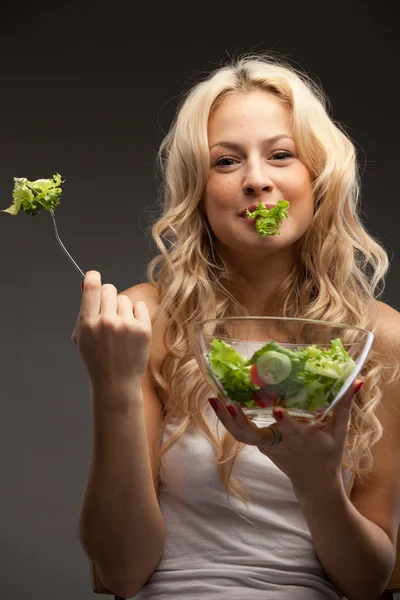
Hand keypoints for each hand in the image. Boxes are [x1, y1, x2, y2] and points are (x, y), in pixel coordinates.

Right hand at [71, 271, 151, 388]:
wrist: (116, 383)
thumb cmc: (97, 360)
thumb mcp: (81, 337)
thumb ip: (83, 311)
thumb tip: (87, 283)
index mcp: (88, 323)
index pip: (91, 287)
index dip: (92, 277)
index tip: (94, 277)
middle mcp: (107, 322)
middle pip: (109, 288)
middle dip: (107, 296)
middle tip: (108, 310)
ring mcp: (126, 325)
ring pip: (124, 299)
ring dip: (122, 308)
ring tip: (120, 327)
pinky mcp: (143, 329)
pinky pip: (140, 306)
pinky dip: (136, 314)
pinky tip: (132, 328)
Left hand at [208, 379, 362, 492]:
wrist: (314, 485)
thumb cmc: (328, 456)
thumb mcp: (339, 433)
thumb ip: (345, 406)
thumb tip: (357, 380)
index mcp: (299, 439)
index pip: (290, 430)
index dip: (284, 421)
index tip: (277, 410)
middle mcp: (278, 443)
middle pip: (252, 435)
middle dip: (238, 421)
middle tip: (225, 403)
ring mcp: (266, 446)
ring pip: (241, 435)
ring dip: (225, 418)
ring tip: (213, 398)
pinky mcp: (259, 445)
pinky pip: (241, 433)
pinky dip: (228, 419)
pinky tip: (219, 402)